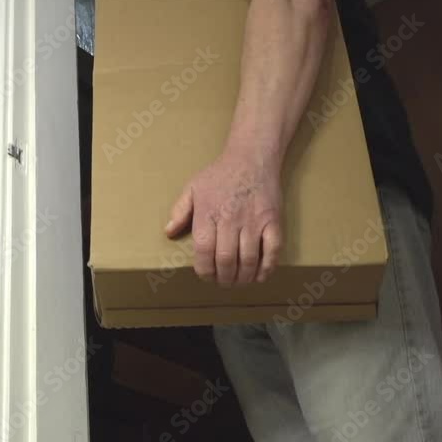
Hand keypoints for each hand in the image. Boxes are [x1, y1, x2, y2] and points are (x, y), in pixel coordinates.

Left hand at [165, 149, 283, 285]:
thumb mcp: (192, 188)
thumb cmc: (220, 175)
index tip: (207, 276)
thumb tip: (168, 232)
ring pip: (249, 259)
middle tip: (223, 282)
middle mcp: (231, 219)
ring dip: (244, 277)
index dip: (205, 270)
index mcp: (208, 213)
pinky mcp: (273, 221)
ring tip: (239, 281)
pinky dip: (267, 268)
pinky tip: (260, 275)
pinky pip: (272, 250)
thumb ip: (180, 211)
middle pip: (227, 259)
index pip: (204, 251)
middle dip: (224, 278)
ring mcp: (254, 221)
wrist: (252, 158)